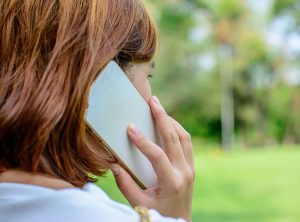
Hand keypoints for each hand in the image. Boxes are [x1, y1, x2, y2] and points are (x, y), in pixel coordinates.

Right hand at [111, 96, 194, 221]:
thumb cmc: (157, 214)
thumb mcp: (139, 204)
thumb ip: (125, 184)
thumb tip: (112, 164)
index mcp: (171, 182)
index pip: (157, 156)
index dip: (143, 141)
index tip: (130, 127)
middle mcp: (184, 172)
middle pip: (174, 138)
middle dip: (162, 117)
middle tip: (152, 100)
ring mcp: (190, 168)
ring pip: (184, 137)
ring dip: (171, 121)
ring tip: (159, 109)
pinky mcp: (191, 166)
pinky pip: (187, 143)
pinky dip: (177, 130)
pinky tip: (167, 124)